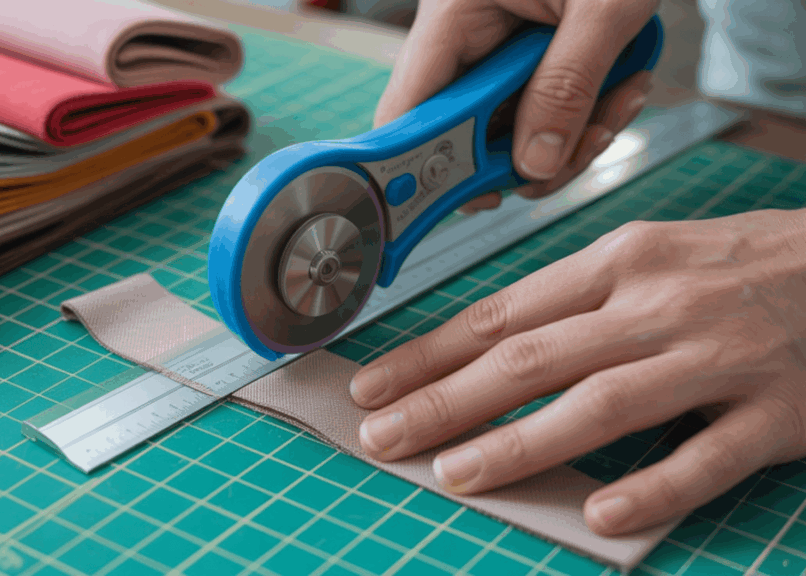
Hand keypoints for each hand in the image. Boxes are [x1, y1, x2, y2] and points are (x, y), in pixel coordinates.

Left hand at [350, 209, 805, 534]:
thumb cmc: (737, 265)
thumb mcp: (650, 258)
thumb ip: (574, 300)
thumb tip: (486, 349)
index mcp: (619, 261)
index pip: (502, 315)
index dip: (430, 355)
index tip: (374, 387)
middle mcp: (658, 304)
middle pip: (531, 359)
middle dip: (444, 401)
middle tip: (381, 438)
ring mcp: (718, 357)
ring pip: (602, 404)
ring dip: (520, 443)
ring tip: (454, 475)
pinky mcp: (778, 411)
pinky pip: (709, 456)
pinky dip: (655, 485)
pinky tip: (603, 512)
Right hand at [374, 0, 657, 213]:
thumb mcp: (604, 9)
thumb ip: (567, 89)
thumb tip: (534, 167)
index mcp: (455, 12)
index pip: (411, 106)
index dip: (425, 163)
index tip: (463, 200)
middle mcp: (464, 35)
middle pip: (461, 133)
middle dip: (523, 156)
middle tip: (575, 151)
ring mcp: (495, 50)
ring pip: (507, 132)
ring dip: (566, 140)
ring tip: (619, 103)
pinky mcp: (527, 60)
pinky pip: (539, 114)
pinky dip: (581, 120)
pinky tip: (621, 92)